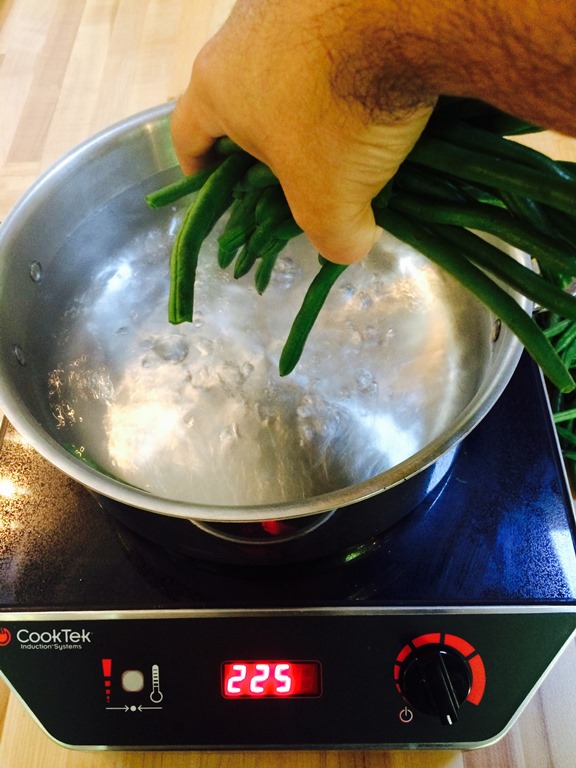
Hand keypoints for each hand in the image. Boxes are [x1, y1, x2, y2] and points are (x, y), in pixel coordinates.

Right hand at [170, 0, 433, 263]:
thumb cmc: (340, 113)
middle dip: (261, 136)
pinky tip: (378, 86)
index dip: (198, 168)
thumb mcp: (331, 201)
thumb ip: (333, 238)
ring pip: (284, 63)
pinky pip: (329, 37)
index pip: (188, 134)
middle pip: (238, 97)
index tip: (216, 187)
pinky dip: (345, 65)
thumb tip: (349, 245)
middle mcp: (239, 33)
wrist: (403, 13)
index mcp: (217, 87)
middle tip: (293, 168)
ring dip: (304, 97)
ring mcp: (285, 0)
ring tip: (344, 128)